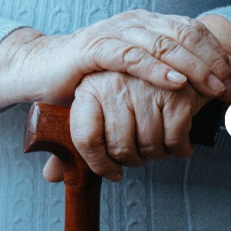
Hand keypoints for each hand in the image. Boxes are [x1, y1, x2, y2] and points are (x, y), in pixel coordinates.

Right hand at [0, 9, 230, 110]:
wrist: (39, 69)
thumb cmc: (88, 76)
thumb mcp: (130, 74)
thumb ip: (159, 75)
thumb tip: (200, 97)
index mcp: (145, 25)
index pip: (192, 31)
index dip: (217, 55)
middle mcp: (133, 23)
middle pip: (184, 35)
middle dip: (211, 63)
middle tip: (227, 91)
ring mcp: (113, 33)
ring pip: (162, 43)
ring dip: (192, 67)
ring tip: (210, 89)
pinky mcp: (92, 49)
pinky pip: (130, 56)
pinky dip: (155, 68)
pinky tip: (174, 82)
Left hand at [43, 72, 211, 182]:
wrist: (176, 53)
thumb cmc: (131, 88)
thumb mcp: (99, 103)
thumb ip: (77, 140)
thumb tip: (51, 177)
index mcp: (88, 88)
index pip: (85, 138)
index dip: (99, 164)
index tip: (112, 173)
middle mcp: (113, 85)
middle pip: (120, 147)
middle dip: (131, 161)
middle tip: (138, 157)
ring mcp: (145, 87)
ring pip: (149, 146)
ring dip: (156, 155)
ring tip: (157, 146)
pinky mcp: (177, 94)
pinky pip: (175, 139)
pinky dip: (179, 149)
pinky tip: (178, 145)